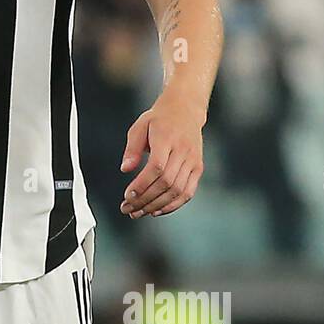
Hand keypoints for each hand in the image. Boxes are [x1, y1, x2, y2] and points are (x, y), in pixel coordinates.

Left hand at [119, 92, 204, 218]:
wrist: (186, 110)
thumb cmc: (159, 119)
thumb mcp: (140, 126)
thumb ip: (132, 148)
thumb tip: (125, 169)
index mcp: (167, 138)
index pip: (157, 167)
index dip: (142, 184)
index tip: (127, 195)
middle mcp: (183, 150)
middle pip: (166, 182)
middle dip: (145, 199)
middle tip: (128, 209)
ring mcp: (193, 160)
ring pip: (177, 190)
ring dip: (156, 205)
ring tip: (139, 212)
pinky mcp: (198, 168)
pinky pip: (188, 192)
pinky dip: (173, 205)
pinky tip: (157, 211)